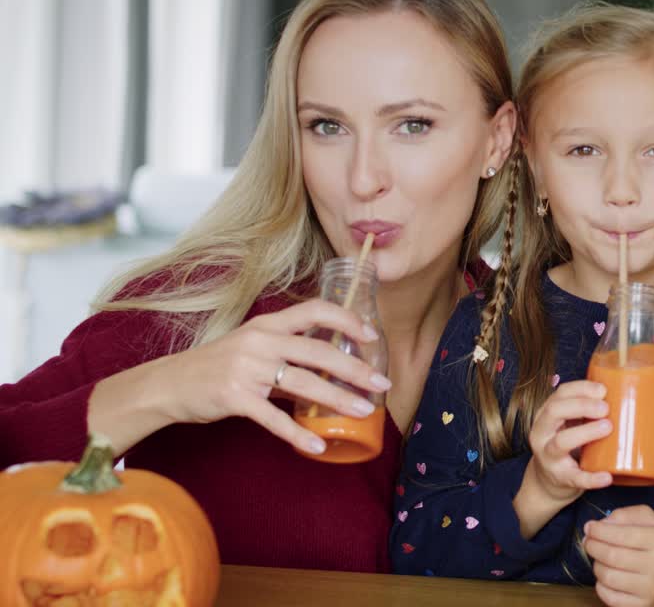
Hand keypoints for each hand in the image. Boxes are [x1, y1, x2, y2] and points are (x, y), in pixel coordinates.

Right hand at [89, 299, 387, 454]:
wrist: (168, 384)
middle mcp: (261, 341)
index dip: (347, 320)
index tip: (372, 335)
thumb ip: (287, 351)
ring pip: (304, 384)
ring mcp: (247, 369)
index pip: (315, 310)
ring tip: (365, 411)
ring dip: (339, 399)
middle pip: (319, 351)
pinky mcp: (235, 398)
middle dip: (355, 368)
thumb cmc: (217, 365)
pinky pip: (274, 419)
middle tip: (382, 383)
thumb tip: (330, 364)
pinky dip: (297, 435)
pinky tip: (317, 446)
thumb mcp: (252, 347)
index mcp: (268, 324)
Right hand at [521, 380, 612, 505]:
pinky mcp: (560, 478)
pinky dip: (592, 478)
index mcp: (546, 415)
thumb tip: (623, 394)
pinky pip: (575, 478)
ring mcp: (548, 457)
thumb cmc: (566, 443)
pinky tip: (607, 477)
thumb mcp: (569, 423)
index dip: (581, 388)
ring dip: (585, 432)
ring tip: (607, 427)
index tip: (602, 390)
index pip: (560, 394)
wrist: (549, 481)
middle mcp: (542, 433)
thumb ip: (586, 410)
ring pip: (560, 442)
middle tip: (606, 408)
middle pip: (554, 411)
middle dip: (581, 406)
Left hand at [584, 505, 653, 606]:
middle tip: (588, 542)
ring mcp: (651, 589)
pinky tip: (606, 576)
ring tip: (599, 559)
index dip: (598, 531)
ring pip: (608, 577)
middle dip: (592, 546)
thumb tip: (598, 526)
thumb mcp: (649, 519)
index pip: (620, 535)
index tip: (589, 527)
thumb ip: (624, 515)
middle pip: (611, 556)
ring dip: (596, 565)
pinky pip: (609, 597)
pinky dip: (600, 586)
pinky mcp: (643, 605)